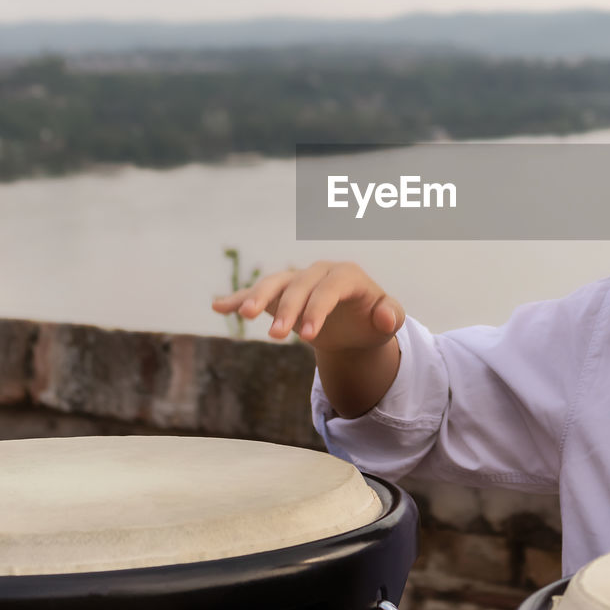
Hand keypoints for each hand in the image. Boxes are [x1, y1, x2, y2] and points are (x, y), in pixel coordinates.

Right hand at [211, 260, 403, 351]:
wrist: (355, 323)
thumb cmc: (372, 320)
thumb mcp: (388, 320)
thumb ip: (391, 316)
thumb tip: (384, 317)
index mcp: (347, 275)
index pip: (330, 287)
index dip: (318, 308)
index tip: (307, 336)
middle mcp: (319, 272)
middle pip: (299, 285)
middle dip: (288, 309)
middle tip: (277, 337)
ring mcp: (297, 280)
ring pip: (274, 282)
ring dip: (258, 297)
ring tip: (243, 316)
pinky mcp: (280, 292)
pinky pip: (256, 292)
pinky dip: (237, 298)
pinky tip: (218, 306)